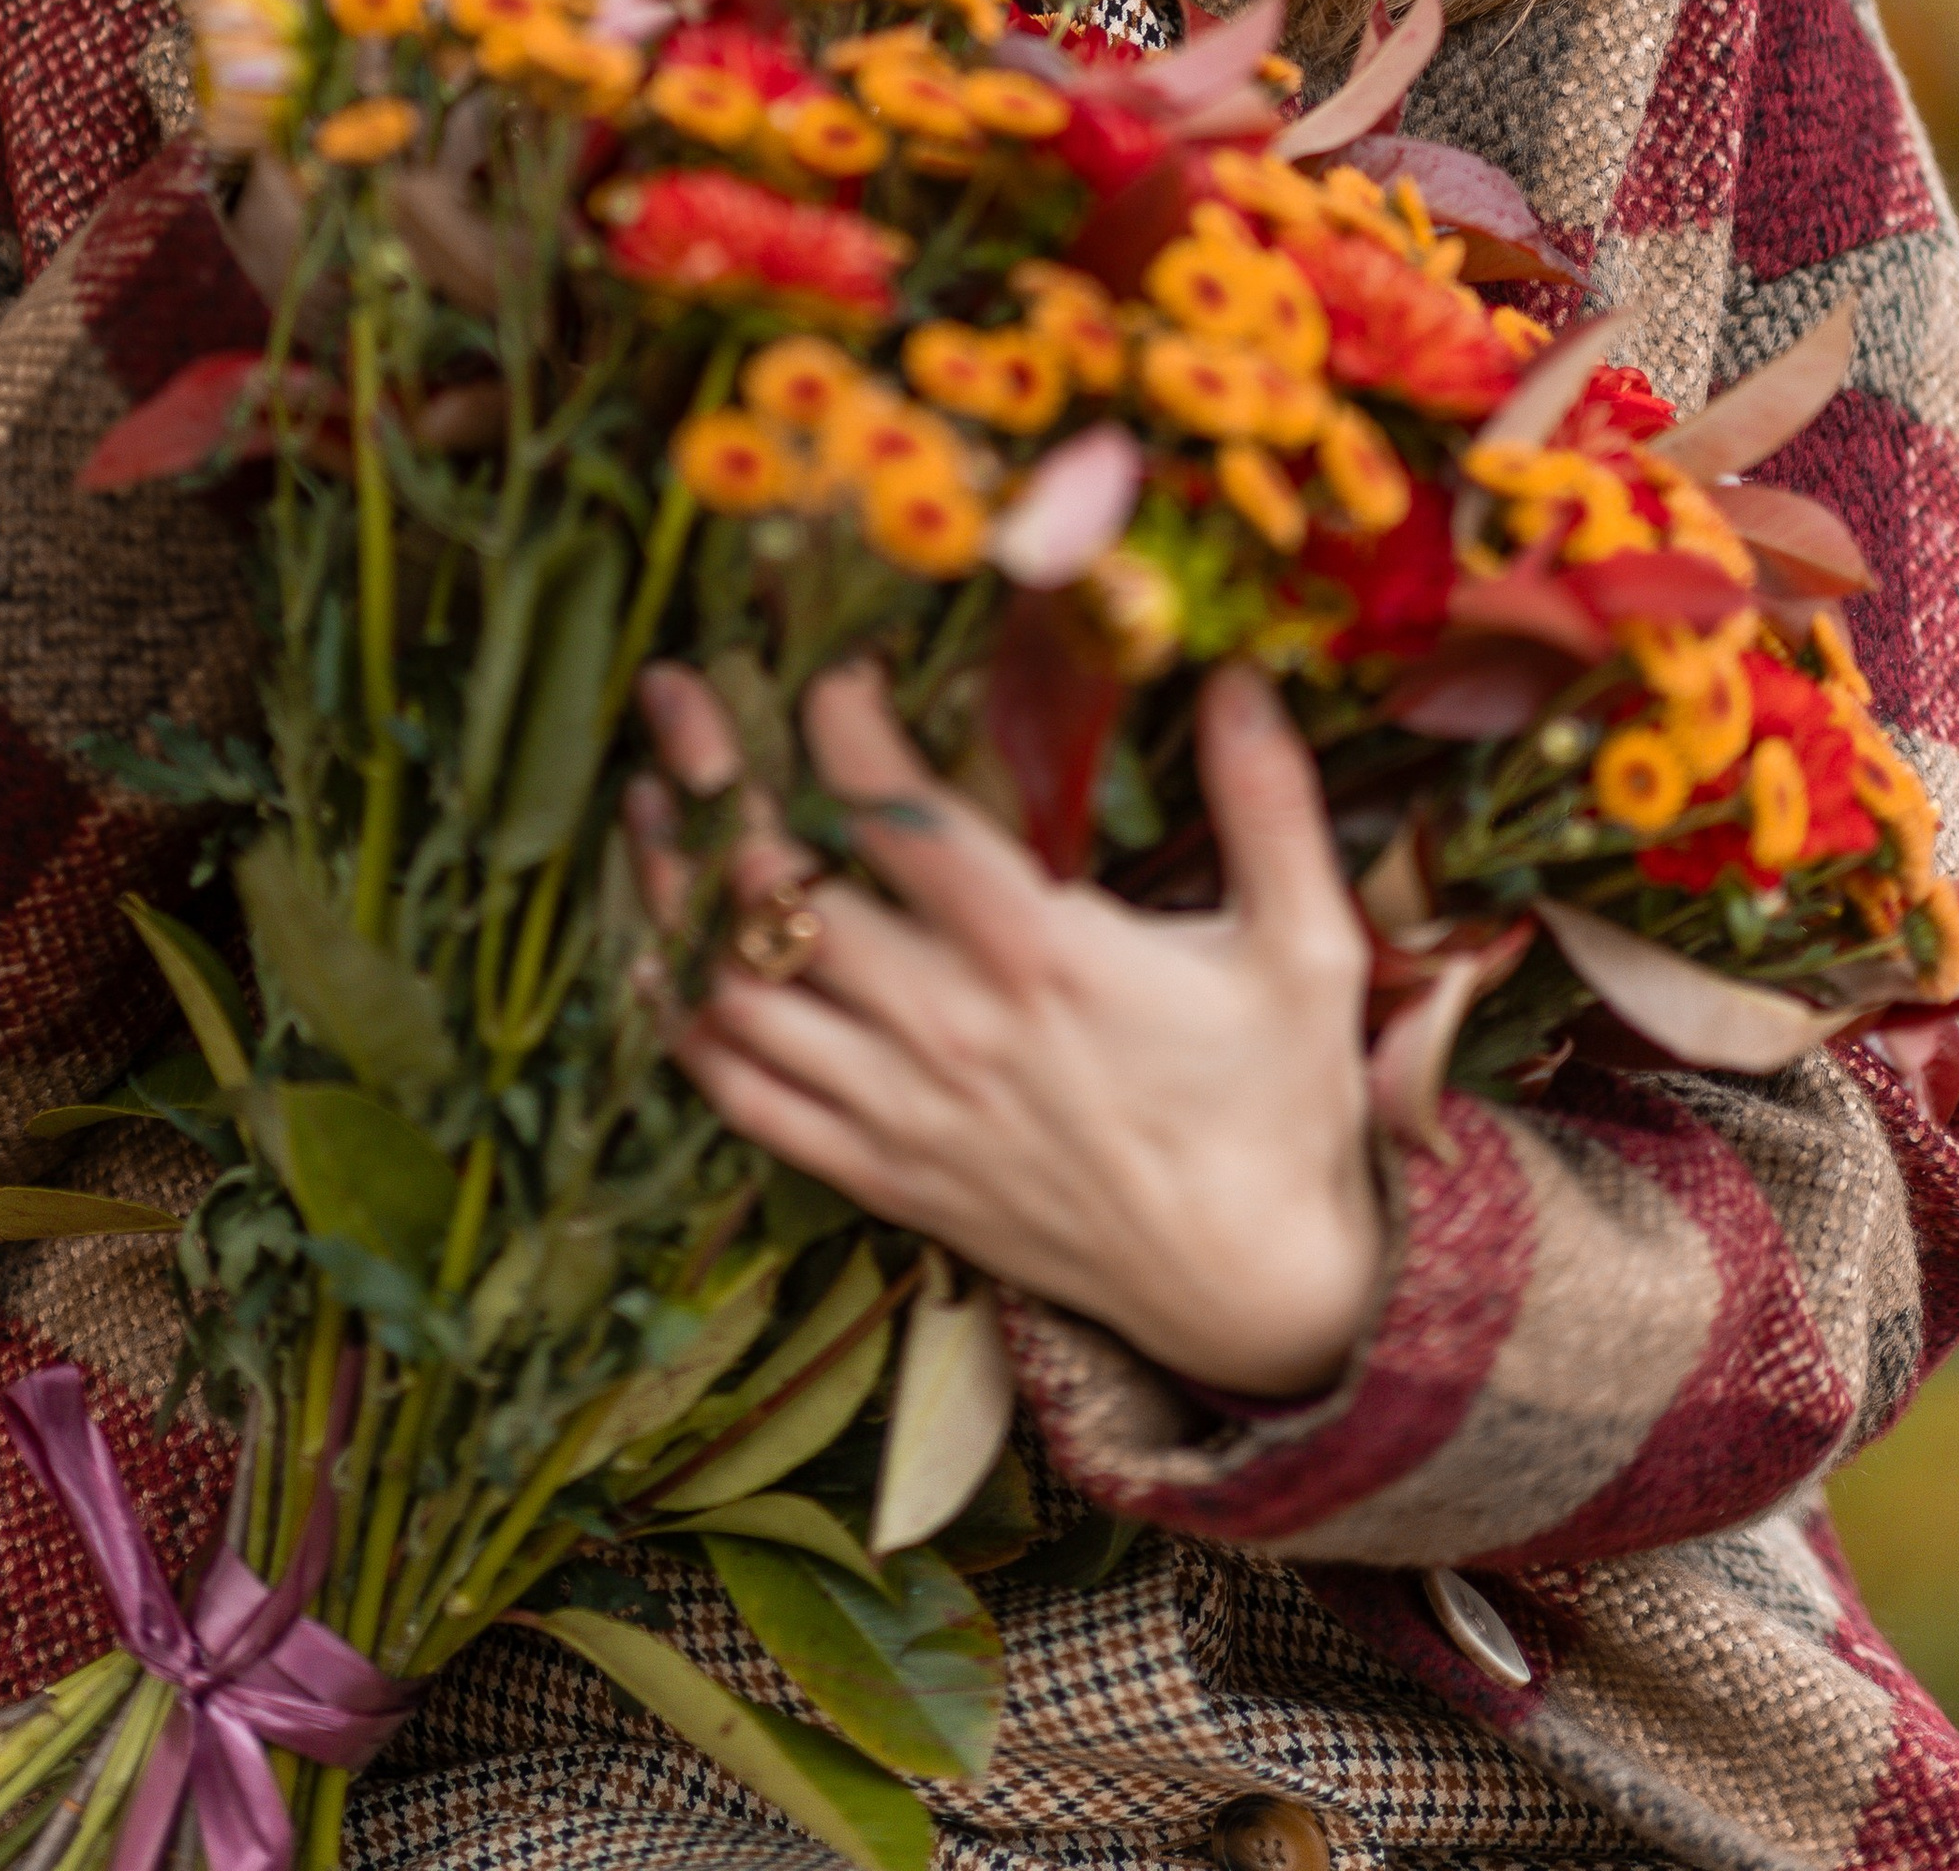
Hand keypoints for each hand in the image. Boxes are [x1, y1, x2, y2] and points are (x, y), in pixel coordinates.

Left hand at [626, 659, 1383, 1402]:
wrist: (1253, 1291)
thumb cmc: (1279, 1105)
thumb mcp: (1306, 948)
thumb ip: (1269, 803)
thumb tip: (1238, 670)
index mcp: (1043, 959)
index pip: (900, 818)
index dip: (841, 727)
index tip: (831, 668)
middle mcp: (950, 1031)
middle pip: (784, 893)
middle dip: (720, 782)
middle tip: (683, 700)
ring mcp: (903, 1112)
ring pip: (738, 993)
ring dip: (679, 898)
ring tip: (652, 811)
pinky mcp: (884, 1176)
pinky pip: (745, 1101)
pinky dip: (687, 1031)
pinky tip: (658, 965)